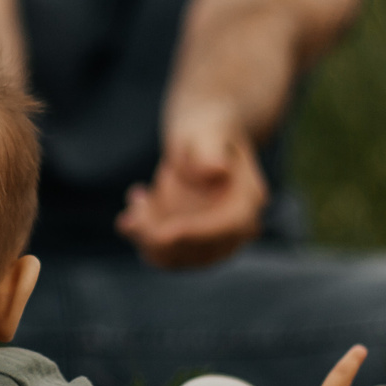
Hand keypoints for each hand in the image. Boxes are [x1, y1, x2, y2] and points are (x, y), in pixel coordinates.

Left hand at [115, 115, 267, 268]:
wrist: (201, 135)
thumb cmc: (204, 126)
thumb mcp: (206, 128)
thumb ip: (210, 147)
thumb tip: (216, 171)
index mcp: (250, 198)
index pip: (230, 227)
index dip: (198, 234)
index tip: (163, 232)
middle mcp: (238, 227)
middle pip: (202, 251)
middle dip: (161, 234)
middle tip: (136, 199)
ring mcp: (215, 240)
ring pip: (177, 258)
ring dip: (147, 234)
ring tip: (137, 196)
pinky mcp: (192, 244)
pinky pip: (164, 253)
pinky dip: (143, 234)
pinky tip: (138, 200)